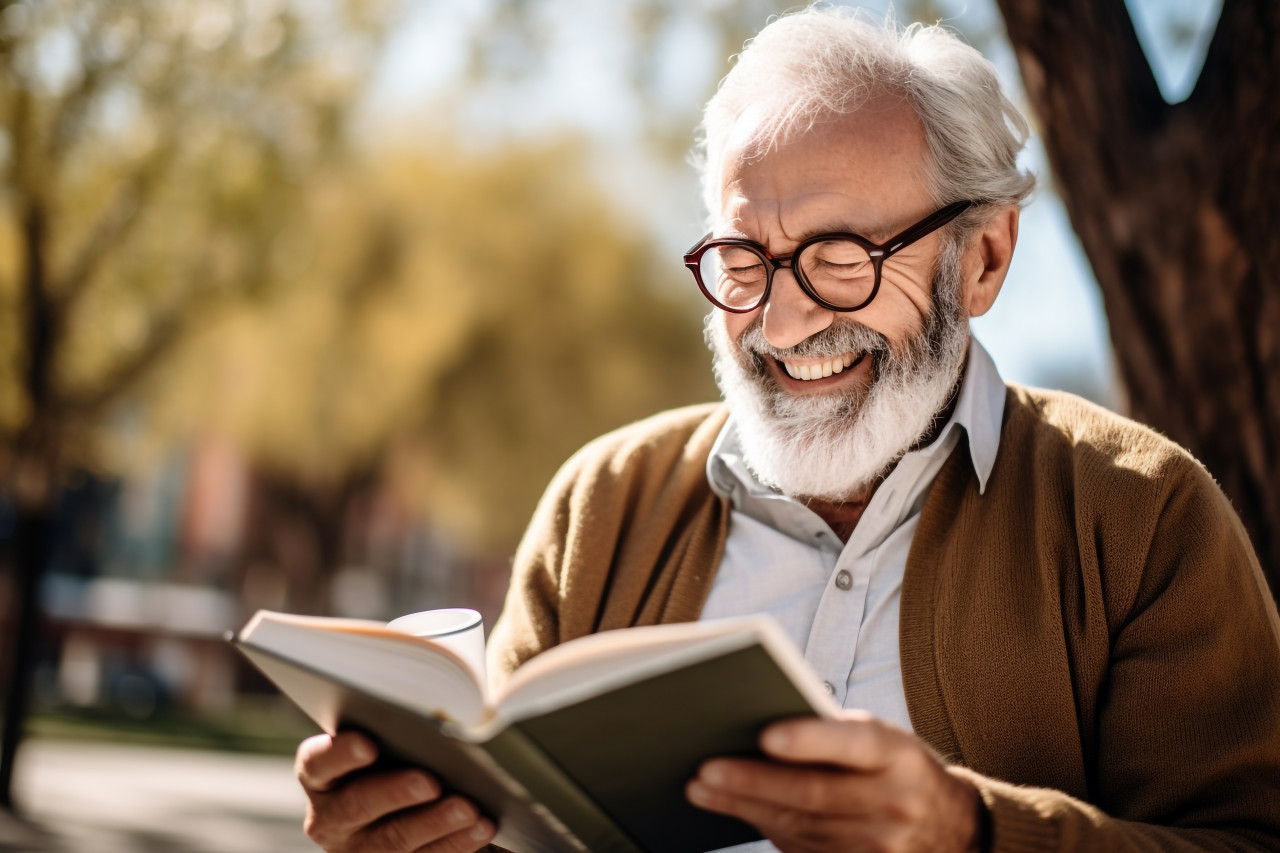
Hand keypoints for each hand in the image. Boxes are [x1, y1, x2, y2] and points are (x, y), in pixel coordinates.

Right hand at [295, 731, 496, 851]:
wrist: (402, 806)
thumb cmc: (398, 756)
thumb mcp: (389, 742)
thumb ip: (399, 732)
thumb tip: (437, 717)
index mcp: (321, 775)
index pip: (319, 762)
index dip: (340, 754)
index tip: (369, 744)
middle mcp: (331, 816)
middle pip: (357, 805)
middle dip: (397, 792)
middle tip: (431, 782)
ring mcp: (358, 847)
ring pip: (393, 839)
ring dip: (435, 822)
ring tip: (468, 808)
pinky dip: (456, 841)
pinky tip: (481, 827)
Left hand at [686, 711, 983, 852]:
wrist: (950, 828)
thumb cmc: (898, 767)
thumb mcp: (884, 740)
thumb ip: (835, 734)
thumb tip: (760, 728)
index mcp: (898, 755)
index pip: (854, 744)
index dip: (811, 740)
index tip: (766, 734)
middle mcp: (893, 802)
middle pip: (814, 793)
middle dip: (753, 781)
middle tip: (705, 768)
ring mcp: (878, 845)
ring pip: (800, 826)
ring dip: (744, 806)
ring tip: (701, 787)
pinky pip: (802, 849)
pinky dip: (763, 827)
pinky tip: (733, 809)